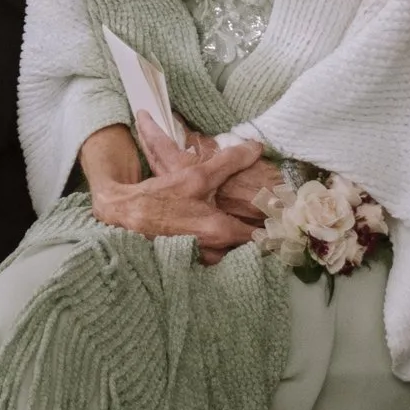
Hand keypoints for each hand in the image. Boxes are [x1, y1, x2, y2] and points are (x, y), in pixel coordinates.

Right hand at [88, 131, 266, 262]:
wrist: (127, 216)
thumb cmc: (161, 197)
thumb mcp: (196, 175)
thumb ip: (229, 162)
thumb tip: (256, 148)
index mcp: (221, 230)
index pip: (262, 237)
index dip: (274, 228)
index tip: (283, 220)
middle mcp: (215, 251)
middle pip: (248, 246)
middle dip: (258, 234)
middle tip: (268, 221)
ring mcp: (204, 259)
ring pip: (232, 251)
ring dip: (239, 241)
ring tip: (245, 226)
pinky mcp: (193, 261)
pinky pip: (217, 254)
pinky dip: (222, 245)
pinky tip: (219, 232)